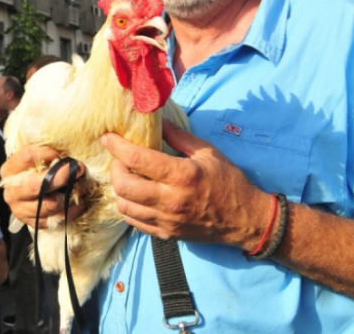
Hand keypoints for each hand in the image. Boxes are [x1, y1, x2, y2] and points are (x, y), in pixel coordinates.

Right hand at [0, 145, 86, 228]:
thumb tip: (65, 155)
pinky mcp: (33, 223)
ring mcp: (21, 210)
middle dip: (60, 177)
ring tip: (83, 187)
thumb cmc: (34, 171)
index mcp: (9, 170)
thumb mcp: (35, 158)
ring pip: (49, 205)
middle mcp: (12, 192)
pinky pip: (55, 219)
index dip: (46, 153)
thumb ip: (46, 154)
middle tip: (79, 169)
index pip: (27, 157)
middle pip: (36, 185)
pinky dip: (71, 211)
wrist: (27, 194)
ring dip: (69, 196)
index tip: (61, 154)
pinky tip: (80, 203)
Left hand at [103, 119, 268, 247]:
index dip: (117, 146)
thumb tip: (157, 119)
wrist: (245, 220)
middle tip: (120, 159)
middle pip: (124, 185)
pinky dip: (129, 207)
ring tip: (127, 177)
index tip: (108, 138)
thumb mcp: (208, 152)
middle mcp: (170, 200)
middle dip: (115, 168)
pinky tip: (136, 196)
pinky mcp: (165, 234)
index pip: (137, 159)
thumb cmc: (229, 182)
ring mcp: (166, 221)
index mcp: (181, 176)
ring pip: (124, 206)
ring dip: (120, 189)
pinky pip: (134, 222)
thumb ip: (179, 136)